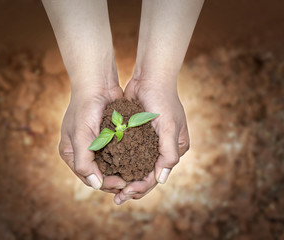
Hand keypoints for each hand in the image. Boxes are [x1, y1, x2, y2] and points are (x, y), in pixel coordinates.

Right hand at [59, 84, 126, 193]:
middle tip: (131, 182)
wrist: (97, 83)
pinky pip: (116, 152)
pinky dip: (124, 158)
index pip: (87, 176)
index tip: (122, 184)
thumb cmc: (85, 107)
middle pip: (99, 173)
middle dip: (114, 179)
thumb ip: (84, 161)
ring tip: (135, 175)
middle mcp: (81, 150)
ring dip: (120, 171)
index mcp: (70, 153)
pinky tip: (136, 162)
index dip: (105, 183)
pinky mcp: (107, 136)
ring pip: (109, 164)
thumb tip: (96, 185)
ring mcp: (95, 143)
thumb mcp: (81, 136)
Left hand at [114, 77, 189, 203]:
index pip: (157, 175)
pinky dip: (120, 163)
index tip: (125, 193)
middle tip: (116, 198)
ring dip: (125, 178)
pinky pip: (128, 154)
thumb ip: (168, 153)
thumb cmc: (163, 99)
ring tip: (110, 188)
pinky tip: (109, 170)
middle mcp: (163, 148)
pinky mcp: (137, 135)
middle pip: (146, 175)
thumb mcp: (169, 126)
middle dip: (132, 188)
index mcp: (175, 149)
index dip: (141, 187)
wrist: (151, 77)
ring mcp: (149, 142)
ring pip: (136, 167)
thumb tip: (161, 180)